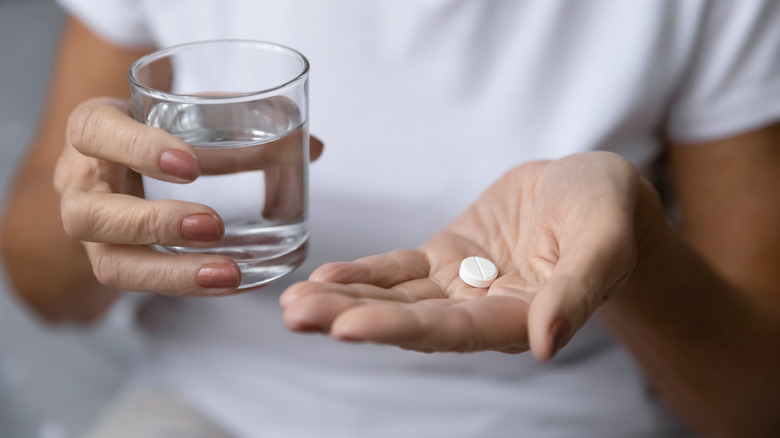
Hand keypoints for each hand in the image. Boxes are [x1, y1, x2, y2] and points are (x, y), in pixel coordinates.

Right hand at [54, 97, 322, 295]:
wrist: (126, 160)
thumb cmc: (162, 130)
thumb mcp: (193, 114)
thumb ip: (246, 123)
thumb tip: (314, 146)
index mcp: (93, 131)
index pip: (94, 132)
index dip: (137, 149)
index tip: (190, 163)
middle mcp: (81, 184)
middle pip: (90, 214)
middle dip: (153, 224)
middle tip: (213, 225)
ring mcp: (93, 232)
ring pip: (110, 265)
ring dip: (171, 272)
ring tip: (228, 273)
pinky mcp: (115, 261)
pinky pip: (141, 286)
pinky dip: (188, 286)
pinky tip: (232, 284)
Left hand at [281, 152, 652, 359]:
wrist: (592, 186)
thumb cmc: (608, 211)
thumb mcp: (604, 241)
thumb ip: (577, 291)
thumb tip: (547, 344)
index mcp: (522, 317)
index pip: (454, 330)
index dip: (400, 329)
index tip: (346, 328)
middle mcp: (484, 309)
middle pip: (411, 321)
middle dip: (352, 317)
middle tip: (296, 317)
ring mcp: (461, 283)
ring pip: (397, 297)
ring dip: (344, 299)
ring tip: (292, 303)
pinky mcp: (447, 255)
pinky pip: (400, 269)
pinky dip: (364, 273)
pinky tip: (323, 277)